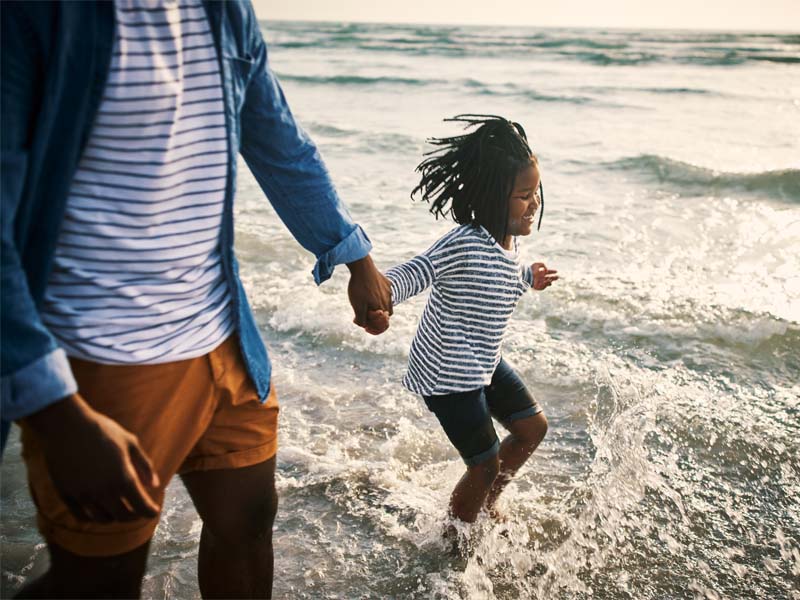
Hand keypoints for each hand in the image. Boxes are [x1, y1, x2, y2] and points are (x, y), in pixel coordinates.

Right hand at [24, 394, 160, 522]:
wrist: (66, 425)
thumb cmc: (102, 430)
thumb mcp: (130, 443)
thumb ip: (144, 465)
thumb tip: (154, 484)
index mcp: (123, 478)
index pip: (141, 507)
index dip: (150, 512)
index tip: (153, 511)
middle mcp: (104, 491)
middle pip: (124, 516)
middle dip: (134, 515)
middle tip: (138, 510)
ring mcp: (84, 495)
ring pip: (103, 519)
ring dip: (114, 517)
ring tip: (119, 509)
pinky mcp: (66, 495)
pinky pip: (82, 516)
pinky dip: (93, 518)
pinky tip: (99, 511)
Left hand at [347, 254, 391, 334]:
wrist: (362, 267)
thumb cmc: (358, 288)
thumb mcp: (357, 306)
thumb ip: (362, 319)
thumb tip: (364, 325)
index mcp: (382, 307)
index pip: (383, 324)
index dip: (375, 328)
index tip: (366, 327)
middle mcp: (388, 300)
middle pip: (386, 315)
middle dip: (377, 318)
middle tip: (365, 315)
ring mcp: (388, 290)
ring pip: (387, 303)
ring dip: (379, 306)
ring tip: (367, 303)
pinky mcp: (386, 282)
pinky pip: (386, 292)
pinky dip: (379, 295)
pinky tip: (370, 291)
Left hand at [531, 262, 557, 290]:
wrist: (527, 276)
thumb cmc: (531, 270)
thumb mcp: (536, 264)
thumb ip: (542, 265)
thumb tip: (546, 270)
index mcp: (541, 272)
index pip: (548, 272)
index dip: (552, 271)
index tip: (556, 271)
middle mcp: (541, 278)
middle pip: (549, 278)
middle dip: (554, 277)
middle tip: (558, 277)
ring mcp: (540, 282)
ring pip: (548, 282)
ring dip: (551, 280)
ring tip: (550, 279)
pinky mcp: (539, 287)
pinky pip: (545, 286)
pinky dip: (547, 283)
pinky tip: (548, 281)